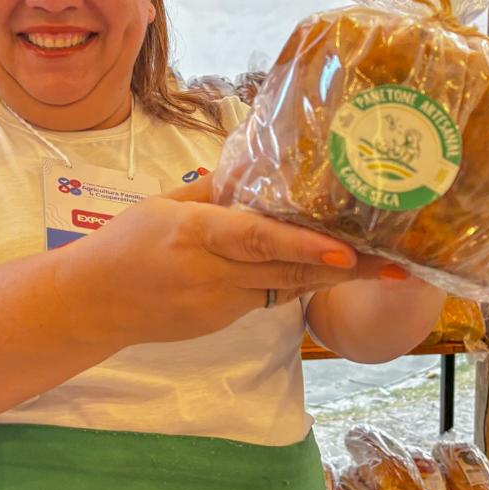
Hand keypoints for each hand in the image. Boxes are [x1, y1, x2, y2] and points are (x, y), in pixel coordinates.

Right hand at [80, 175, 391, 345]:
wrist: (91, 304)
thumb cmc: (124, 244)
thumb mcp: (162, 205)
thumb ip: (212, 191)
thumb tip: (255, 167)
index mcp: (194, 235)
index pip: (255, 240)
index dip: (302, 246)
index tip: (345, 249)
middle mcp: (211, 273)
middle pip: (286, 272)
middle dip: (345, 268)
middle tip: (397, 263)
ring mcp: (218, 305)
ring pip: (285, 289)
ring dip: (333, 277)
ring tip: (385, 266)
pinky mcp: (221, 322)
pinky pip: (267, 298)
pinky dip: (297, 282)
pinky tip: (329, 270)